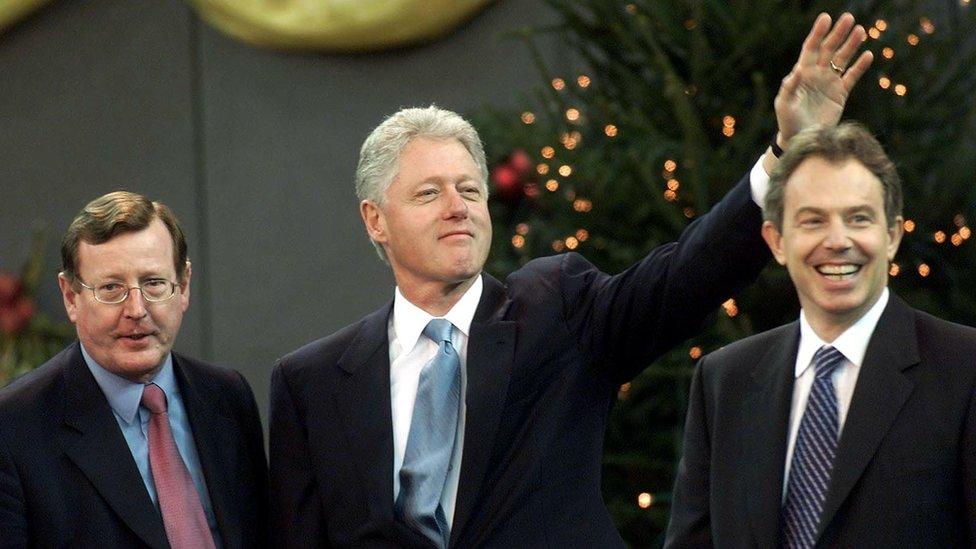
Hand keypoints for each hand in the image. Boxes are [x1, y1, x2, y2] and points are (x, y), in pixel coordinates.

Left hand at [774, 12, 873, 145]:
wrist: (801, 139)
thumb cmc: (788, 122)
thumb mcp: (784, 105)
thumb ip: (789, 88)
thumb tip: (797, 70)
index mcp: (802, 73)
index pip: (811, 48)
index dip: (818, 33)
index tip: (826, 18)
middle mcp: (817, 74)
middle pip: (829, 49)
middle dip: (838, 34)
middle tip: (849, 18)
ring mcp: (830, 82)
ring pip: (842, 59)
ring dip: (851, 45)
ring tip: (861, 31)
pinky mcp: (840, 93)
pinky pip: (852, 77)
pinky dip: (860, 67)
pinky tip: (868, 55)